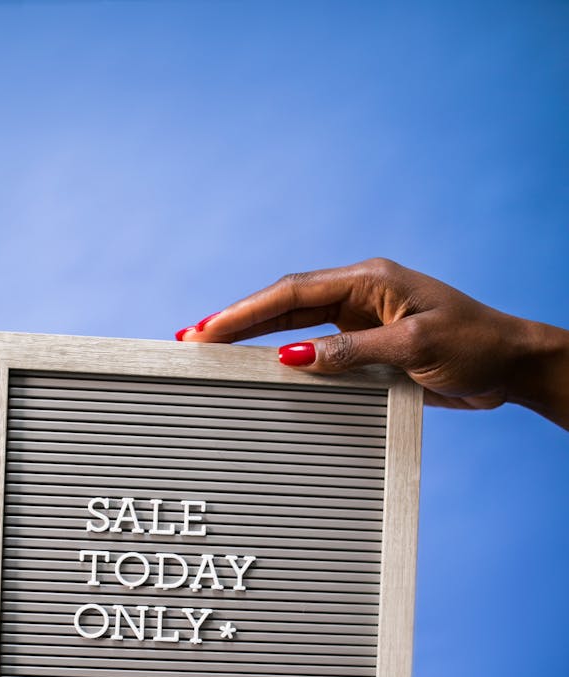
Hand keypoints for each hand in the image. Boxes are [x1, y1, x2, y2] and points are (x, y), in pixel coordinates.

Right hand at [176, 258, 568, 427]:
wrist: (509, 365)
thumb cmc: (474, 344)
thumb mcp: (413, 348)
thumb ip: (351, 352)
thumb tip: (293, 357)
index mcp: (370, 281)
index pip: (292, 292)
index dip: (245, 311)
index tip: (207, 329)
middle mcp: (360, 296)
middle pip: (284, 306)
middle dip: (237, 321)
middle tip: (192, 339)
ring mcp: (362, 322)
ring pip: (295, 327)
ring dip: (255, 339)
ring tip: (212, 352)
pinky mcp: (368, 348)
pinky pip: (317, 352)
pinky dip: (286, 360)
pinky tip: (262, 370)